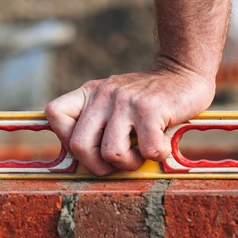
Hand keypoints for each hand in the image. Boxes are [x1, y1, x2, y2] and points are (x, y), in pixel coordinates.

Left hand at [45, 58, 214, 175]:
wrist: (184, 73)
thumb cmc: (149, 99)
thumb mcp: (114, 101)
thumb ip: (97, 122)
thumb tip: (83, 161)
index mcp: (90, 92)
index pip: (54, 113)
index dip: (65, 139)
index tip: (89, 147)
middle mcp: (103, 94)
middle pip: (78, 145)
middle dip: (98, 165)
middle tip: (118, 162)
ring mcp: (126, 101)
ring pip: (111, 153)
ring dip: (130, 163)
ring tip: (143, 151)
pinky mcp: (150, 110)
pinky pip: (147, 151)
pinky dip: (157, 155)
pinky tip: (162, 144)